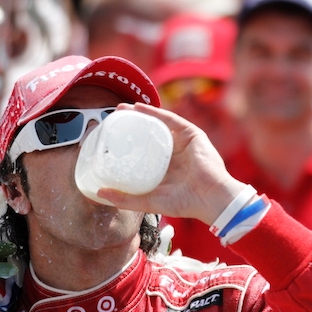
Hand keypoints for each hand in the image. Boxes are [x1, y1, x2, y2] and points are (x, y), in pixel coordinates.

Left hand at [97, 103, 246, 224]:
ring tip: (123, 109)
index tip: (110, 139)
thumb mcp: (150, 201)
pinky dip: (155, 113)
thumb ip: (126, 199)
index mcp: (167, 169)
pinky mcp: (193, 135)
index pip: (145, 152)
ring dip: (141, 115)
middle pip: (150, 135)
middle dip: (133, 126)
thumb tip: (100, 193)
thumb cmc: (186, 203)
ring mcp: (184, 143)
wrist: (211, 198)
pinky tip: (139, 108)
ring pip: (159, 125)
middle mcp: (175, 154)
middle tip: (113, 120)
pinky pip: (171, 120)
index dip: (129, 144)